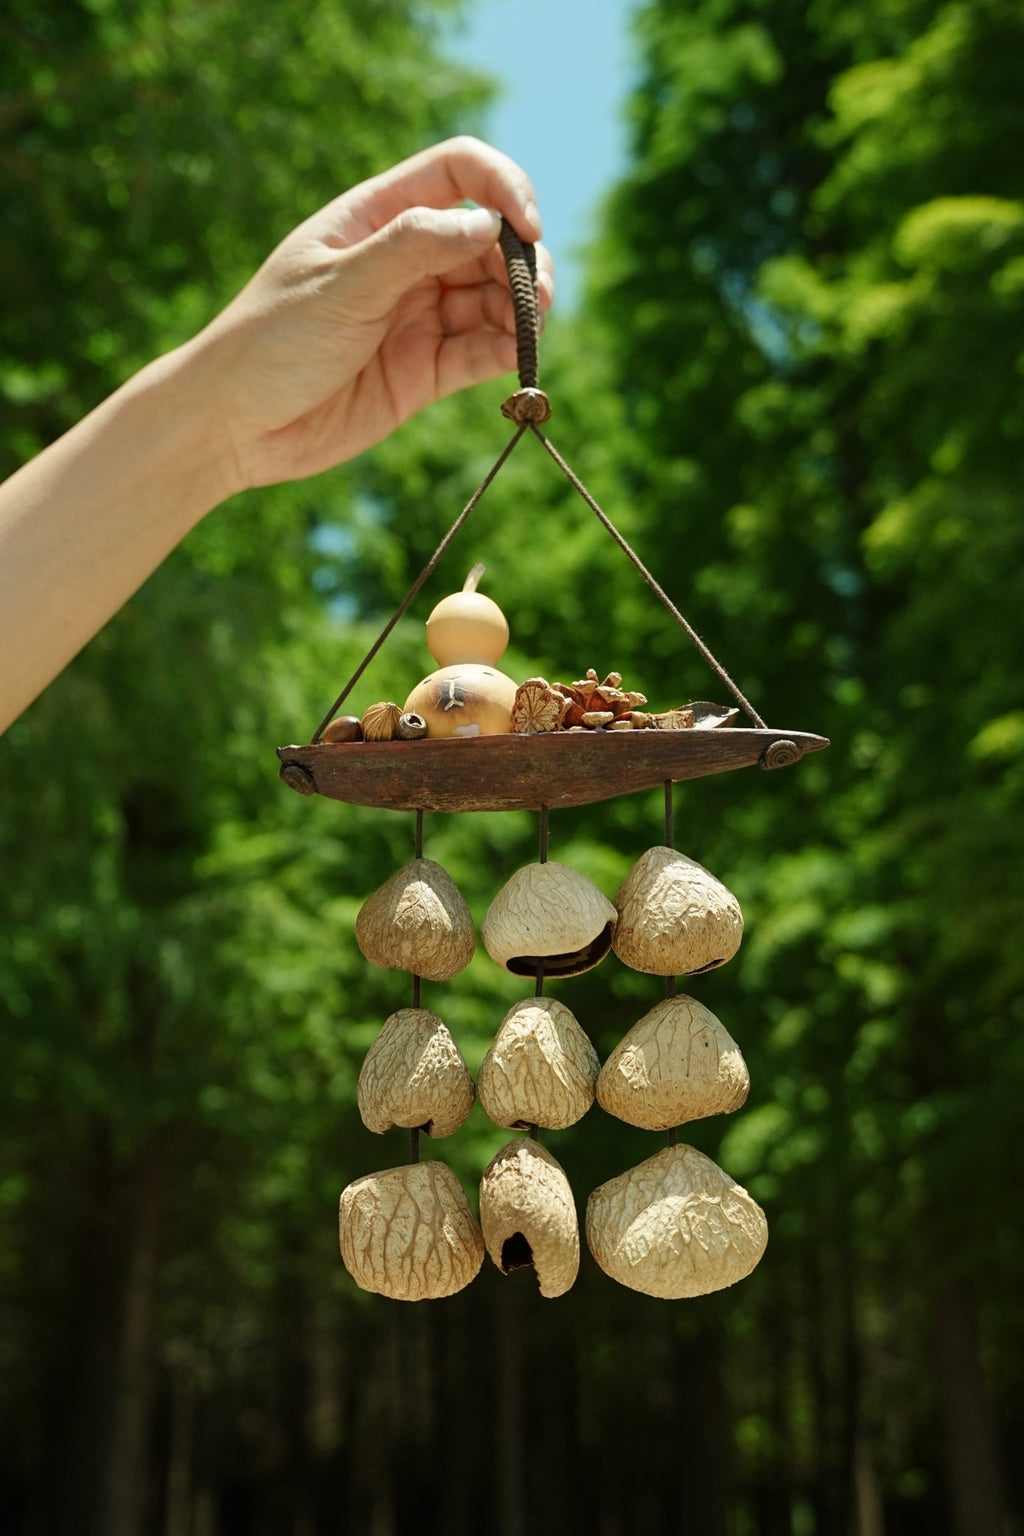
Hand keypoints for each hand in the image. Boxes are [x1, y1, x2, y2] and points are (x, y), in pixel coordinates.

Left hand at [197, 136, 553, 492]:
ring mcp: (416, 317)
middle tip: (536, 298)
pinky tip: (517, 357)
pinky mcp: (423, 372)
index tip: (526, 229)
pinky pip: (480, 352)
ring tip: (528, 332)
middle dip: (521, 262)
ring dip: (521, 310)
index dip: (502, 189)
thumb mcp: (340, 285)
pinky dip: (506, 351)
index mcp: (376, 218)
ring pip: (492, 299)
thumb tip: (488, 224)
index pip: (458, 174)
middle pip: (488, 241)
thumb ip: (413, 249)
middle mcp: (404, 262)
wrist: (234, 426)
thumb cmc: (270, 341)